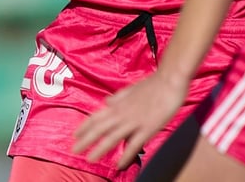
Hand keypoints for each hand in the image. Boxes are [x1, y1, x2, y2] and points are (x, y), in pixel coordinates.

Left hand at [73, 70, 187, 169]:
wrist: (170, 80)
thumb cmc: (152, 84)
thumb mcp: (131, 89)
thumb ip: (118, 97)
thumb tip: (106, 101)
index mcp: (118, 104)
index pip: (96, 116)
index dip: (84, 126)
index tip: (74, 135)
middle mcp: (122, 113)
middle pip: (99, 128)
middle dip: (85, 140)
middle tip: (74, 150)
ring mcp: (134, 121)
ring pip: (113, 137)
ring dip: (100, 149)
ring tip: (90, 159)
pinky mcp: (148, 128)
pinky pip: (134, 144)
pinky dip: (126, 154)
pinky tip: (119, 164)